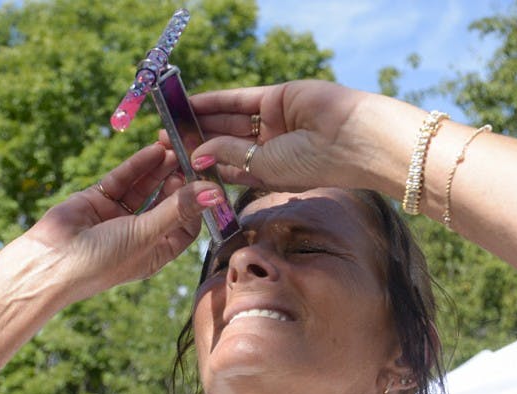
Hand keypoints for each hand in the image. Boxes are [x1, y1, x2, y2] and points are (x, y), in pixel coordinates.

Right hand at [23, 143, 216, 300]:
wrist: (50, 262)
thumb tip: (214, 193)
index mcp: (155, 252)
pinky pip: (124, 179)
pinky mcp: (99, 199)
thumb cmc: (102, 260)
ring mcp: (118, 216)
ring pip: (146, 186)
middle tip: (193, 153)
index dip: (197, 203)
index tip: (209, 180)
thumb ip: (178, 210)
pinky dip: (138, 165)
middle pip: (167, 200)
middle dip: (180, 178)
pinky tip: (153, 150)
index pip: (185, 224)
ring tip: (175, 145)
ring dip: (160, 168)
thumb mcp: (146, 234)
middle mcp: (139, 234)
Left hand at [187, 80, 376, 191]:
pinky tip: (191, 103)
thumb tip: (195, 154)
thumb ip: (229, 155)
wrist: (353, 139)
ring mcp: (273, 122)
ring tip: (170, 122)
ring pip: (228, 120)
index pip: (227, 168)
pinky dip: (215, 101)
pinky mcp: (277, 98)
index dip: (201, 165)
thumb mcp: (264, 166)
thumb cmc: (314, 165)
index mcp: (268, 173)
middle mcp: (270, 148)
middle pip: (224, 142)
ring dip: (200, 120)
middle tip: (163, 142)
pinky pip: (240, 100)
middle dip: (194, 141)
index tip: (174, 166)